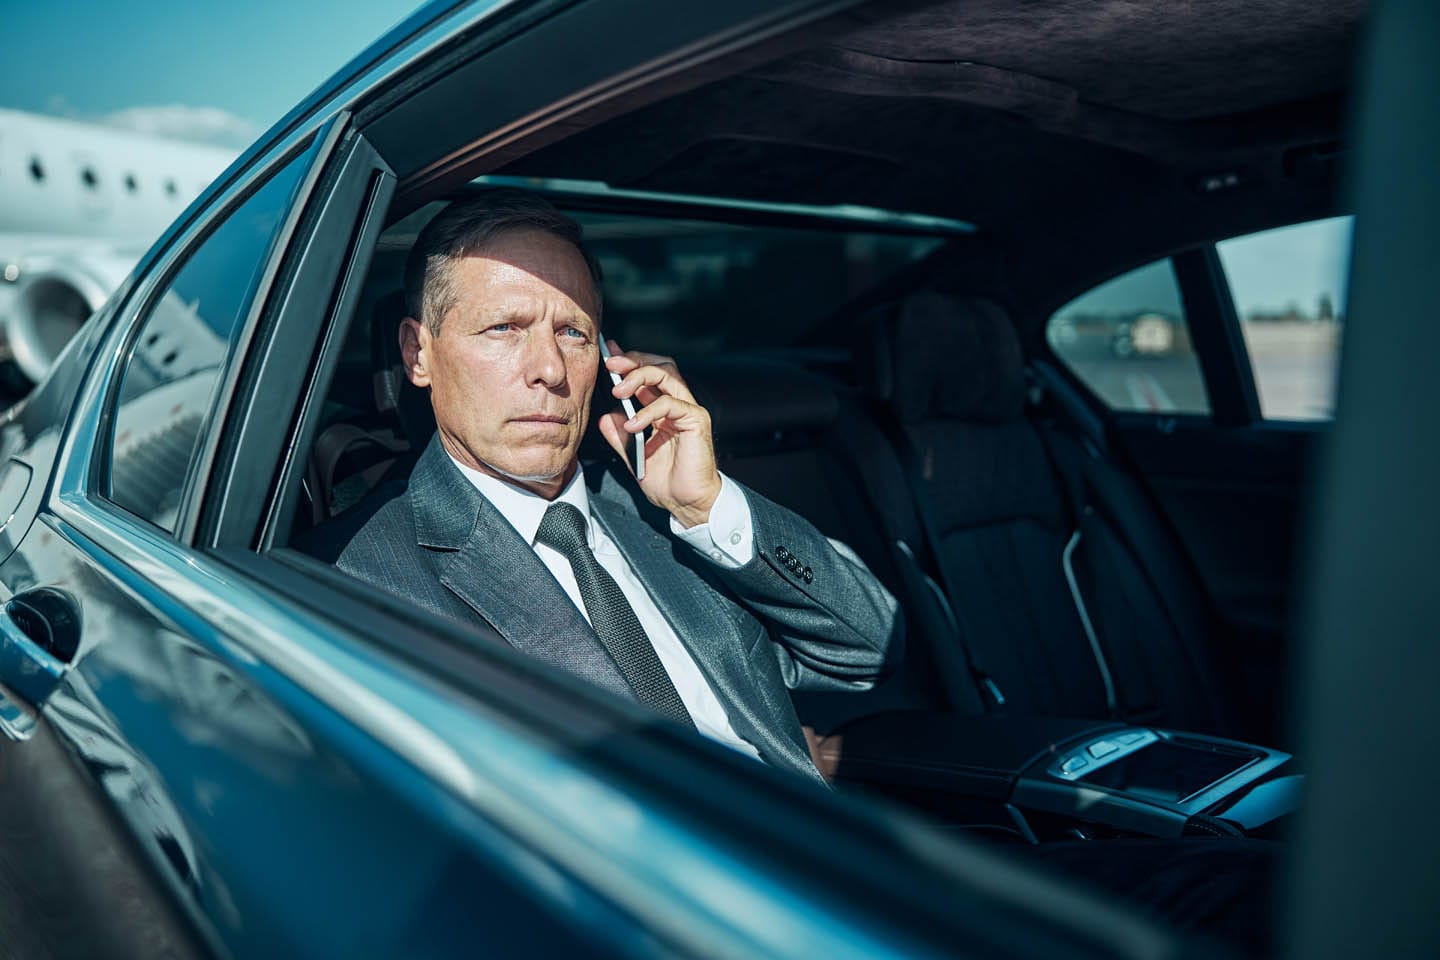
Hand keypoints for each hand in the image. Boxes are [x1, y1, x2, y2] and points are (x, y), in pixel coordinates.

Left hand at [597, 340, 720, 526]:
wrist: (686, 503)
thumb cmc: (667, 482)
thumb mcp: (633, 455)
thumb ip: (619, 435)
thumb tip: (605, 417)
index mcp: (663, 410)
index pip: (648, 375)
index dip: (629, 361)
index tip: (608, 355)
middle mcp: (678, 405)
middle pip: (660, 366)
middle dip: (634, 361)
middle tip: (611, 365)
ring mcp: (689, 410)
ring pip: (667, 375)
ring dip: (640, 376)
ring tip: (619, 390)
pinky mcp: (696, 421)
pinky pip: (671, 404)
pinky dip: (648, 411)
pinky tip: (633, 423)